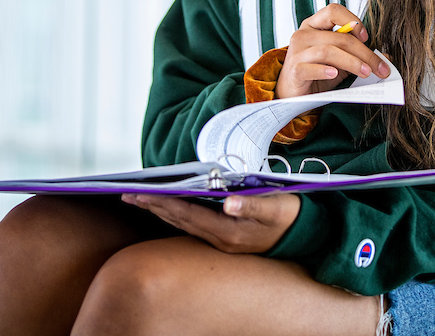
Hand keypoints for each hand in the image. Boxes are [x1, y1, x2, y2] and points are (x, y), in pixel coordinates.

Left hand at [121, 193, 300, 253]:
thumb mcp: (275, 207)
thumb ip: (252, 205)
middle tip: (128, 194)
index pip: (187, 214)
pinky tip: (168, 208)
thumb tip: (229, 202)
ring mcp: (221, 242)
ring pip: (183, 225)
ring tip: (140, 199)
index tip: (140, 193)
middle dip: (153, 206)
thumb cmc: (289, 216)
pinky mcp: (225, 239)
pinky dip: (176, 215)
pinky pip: (192, 226)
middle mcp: (220, 240)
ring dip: (160, 211)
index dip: (163, 202)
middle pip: (179, 221)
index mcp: (228, 231)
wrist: (306, 236)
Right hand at [277, 4, 390, 98]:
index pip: (334, 10)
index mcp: (314, 25)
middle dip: (364, 53)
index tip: (366, 37)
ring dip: (352, 62)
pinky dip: (325, 70)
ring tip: (366, 72)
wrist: (291, 93)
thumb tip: (386, 57)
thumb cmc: (315, 72)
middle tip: (380, 68)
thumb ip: (357, 55)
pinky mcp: (294, 69)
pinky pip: (310, 67)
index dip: (352, 20)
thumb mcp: (338, 61)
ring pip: (329, 51)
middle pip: (339, 37)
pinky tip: (335, 74)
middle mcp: (304, 34)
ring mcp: (297, 51)